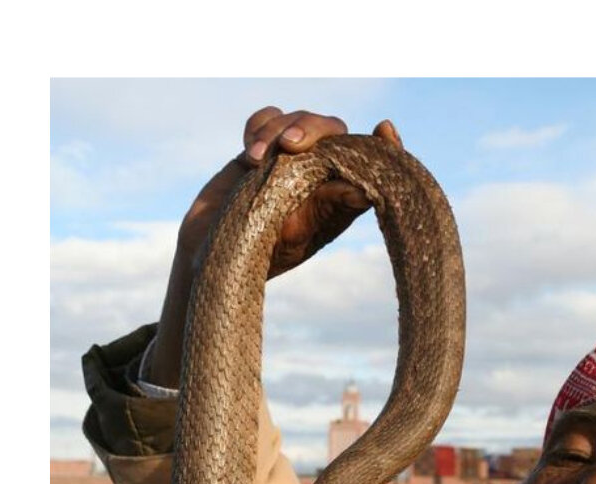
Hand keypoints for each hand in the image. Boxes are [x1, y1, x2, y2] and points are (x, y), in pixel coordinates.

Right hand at [148, 107, 402, 388]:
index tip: (385, 130)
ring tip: (255, 160)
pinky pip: (268, 117)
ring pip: (299, 119)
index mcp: (338, 198)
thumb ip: (328, 209)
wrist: (210, 250)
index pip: (369, 164)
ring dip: (276, 131)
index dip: (383, 146)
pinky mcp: (262, 148)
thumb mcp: (297, 236)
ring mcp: (290, 159)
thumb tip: (368, 192)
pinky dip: (258, 126)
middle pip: (333, 130)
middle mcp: (319, 175)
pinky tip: (249, 155)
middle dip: (311, 129)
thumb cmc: (259, 254)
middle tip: (289, 146)